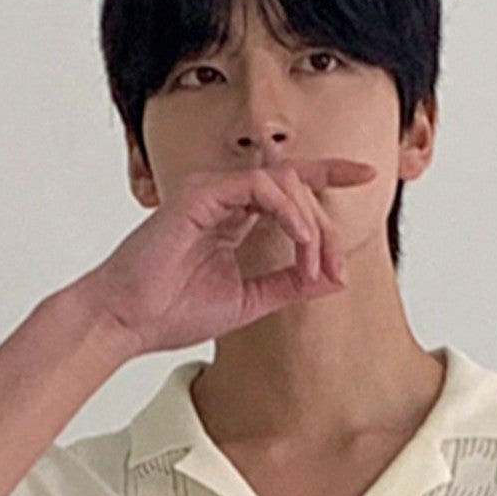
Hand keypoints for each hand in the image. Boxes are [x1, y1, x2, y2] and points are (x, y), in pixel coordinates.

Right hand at [81, 157, 376, 357]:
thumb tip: (334, 277)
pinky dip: (289, 213)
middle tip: (334, 269)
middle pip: (296, 186)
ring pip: (284, 182)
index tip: (367, 175)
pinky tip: (300, 242)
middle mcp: (224, 197)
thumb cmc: (173, 312)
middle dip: (325, 227)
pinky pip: (261, 187)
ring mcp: (212, 191)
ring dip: (310, 224)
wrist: (129, 322)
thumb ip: (289, 284)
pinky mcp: (202, 195)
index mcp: (234, 217)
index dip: (329, 173)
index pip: (289, 183)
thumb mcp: (250, 300)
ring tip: (315, 264)